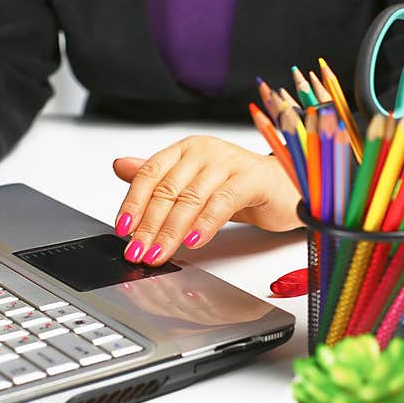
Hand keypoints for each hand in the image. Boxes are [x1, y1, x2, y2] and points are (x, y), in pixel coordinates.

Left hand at [113, 135, 301, 265]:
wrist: (284, 188)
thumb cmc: (238, 186)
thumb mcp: (193, 183)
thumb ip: (159, 178)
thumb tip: (119, 167)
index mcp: (186, 149)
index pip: (150, 173)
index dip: (133, 202)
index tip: (123, 230)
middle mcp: (204, 151)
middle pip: (168, 189)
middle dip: (149, 225)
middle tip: (138, 251)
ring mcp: (228, 162)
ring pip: (190, 199)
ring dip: (171, 231)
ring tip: (159, 253)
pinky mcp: (251, 178)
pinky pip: (222, 202)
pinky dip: (205, 224)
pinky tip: (193, 241)